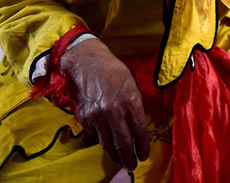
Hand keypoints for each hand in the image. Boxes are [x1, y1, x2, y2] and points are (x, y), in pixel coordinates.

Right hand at [59, 38, 149, 170]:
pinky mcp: (85, 118)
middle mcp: (114, 110)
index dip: (143, 146)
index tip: (144, 155)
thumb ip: (136, 106)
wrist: (87, 64)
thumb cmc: (114, 72)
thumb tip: (138, 127)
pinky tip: (107, 142)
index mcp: (131, 101)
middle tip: (132, 165)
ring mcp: (97, 115)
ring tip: (121, 161)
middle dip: (129, 158)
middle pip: (123, 142)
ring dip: (115, 155)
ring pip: (107, 143)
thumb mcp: (132, 85)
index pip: (140, 131)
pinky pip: (96, 135)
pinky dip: (102, 140)